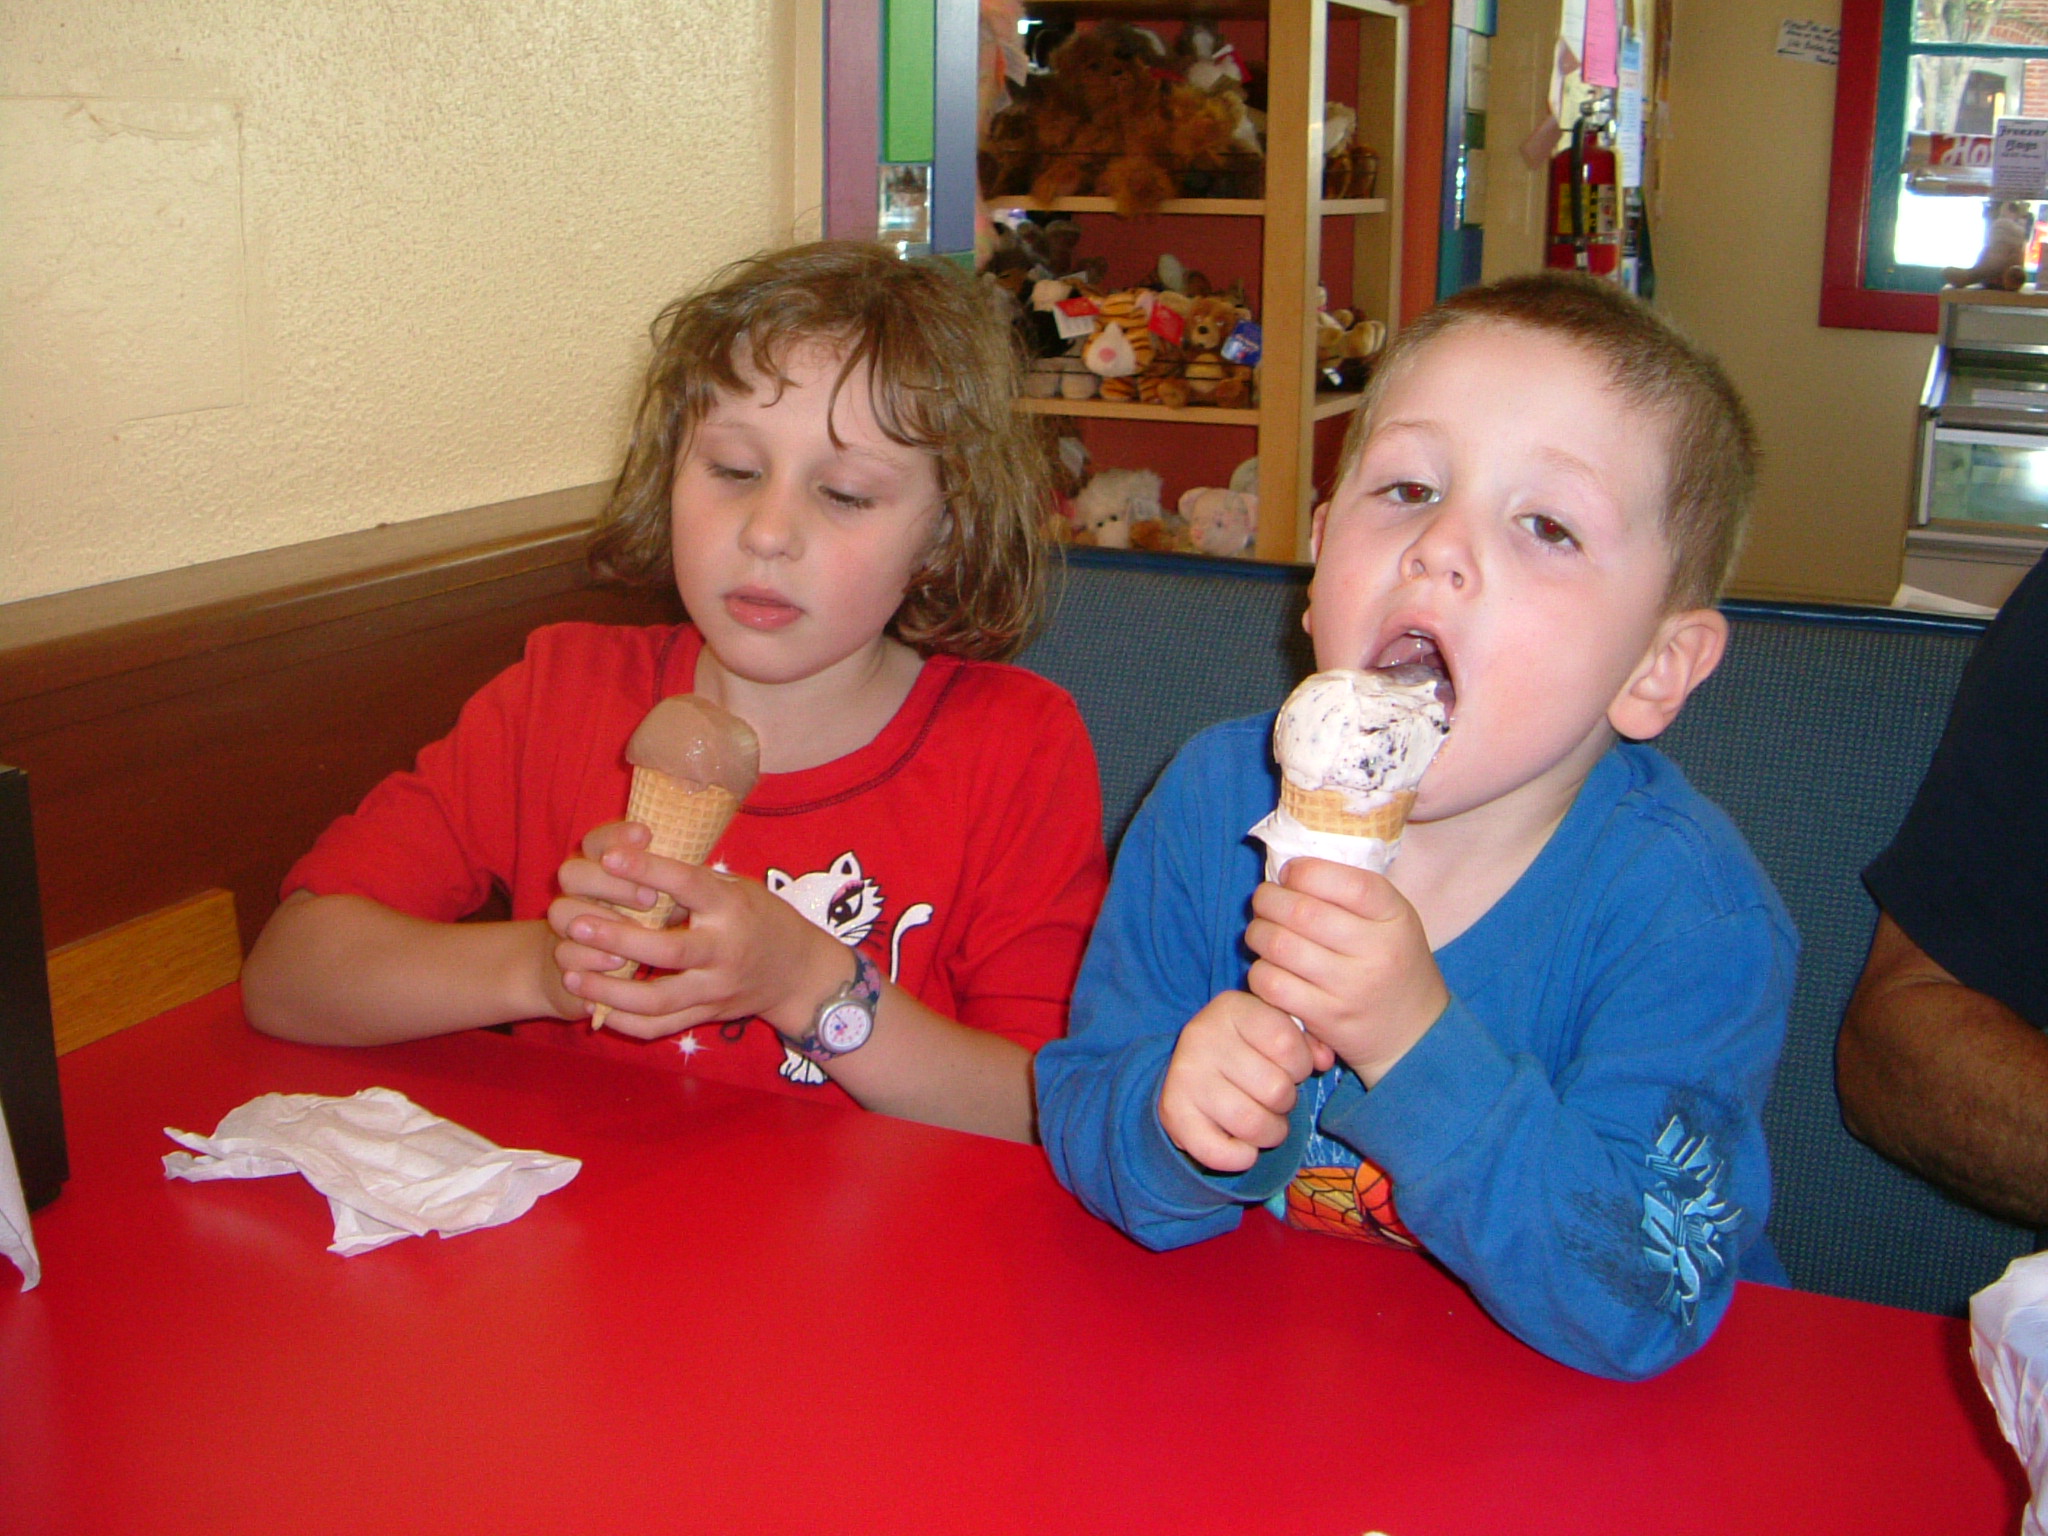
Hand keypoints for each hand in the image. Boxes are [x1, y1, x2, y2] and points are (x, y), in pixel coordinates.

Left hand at [547, 826, 846, 1040]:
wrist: (797, 973)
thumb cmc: (758, 917)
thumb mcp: (736, 888)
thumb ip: (692, 883)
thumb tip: (632, 861)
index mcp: (733, 908)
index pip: (689, 886)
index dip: (648, 870)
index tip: (609, 856)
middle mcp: (726, 950)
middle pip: (669, 951)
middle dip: (619, 939)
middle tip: (578, 924)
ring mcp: (716, 989)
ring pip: (659, 999)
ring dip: (611, 990)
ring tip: (572, 974)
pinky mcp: (707, 1016)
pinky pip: (660, 1027)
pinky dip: (625, 1020)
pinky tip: (595, 1006)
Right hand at [1159, 991, 1332, 1173]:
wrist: (1192, 1069)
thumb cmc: (1247, 1049)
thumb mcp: (1276, 1029)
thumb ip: (1308, 1040)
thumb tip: (1324, 1060)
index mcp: (1232, 1008)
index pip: (1286, 1042)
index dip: (1301, 1064)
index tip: (1291, 1067)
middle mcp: (1203, 1036)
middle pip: (1275, 1088)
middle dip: (1287, 1102)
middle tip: (1276, 1098)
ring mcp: (1185, 1075)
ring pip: (1252, 1123)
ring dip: (1271, 1132)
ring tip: (1266, 1122)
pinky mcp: (1173, 1113)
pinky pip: (1221, 1152)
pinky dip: (1242, 1157)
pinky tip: (1243, 1145)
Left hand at [1244, 857, 1447, 1086]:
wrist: (1416, 1032)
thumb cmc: (1394, 962)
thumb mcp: (1393, 919)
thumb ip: (1351, 892)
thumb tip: (1290, 866)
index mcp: (1395, 917)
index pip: (1347, 883)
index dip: (1306, 872)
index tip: (1290, 873)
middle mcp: (1377, 951)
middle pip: (1302, 913)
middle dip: (1268, 900)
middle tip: (1263, 900)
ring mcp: (1351, 988)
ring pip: (1280, 947)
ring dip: (1258, 933)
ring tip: (1260, 931)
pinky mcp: (1327, 1018)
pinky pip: (1273, 986)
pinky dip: (1260, 971)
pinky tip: (1268, 967)